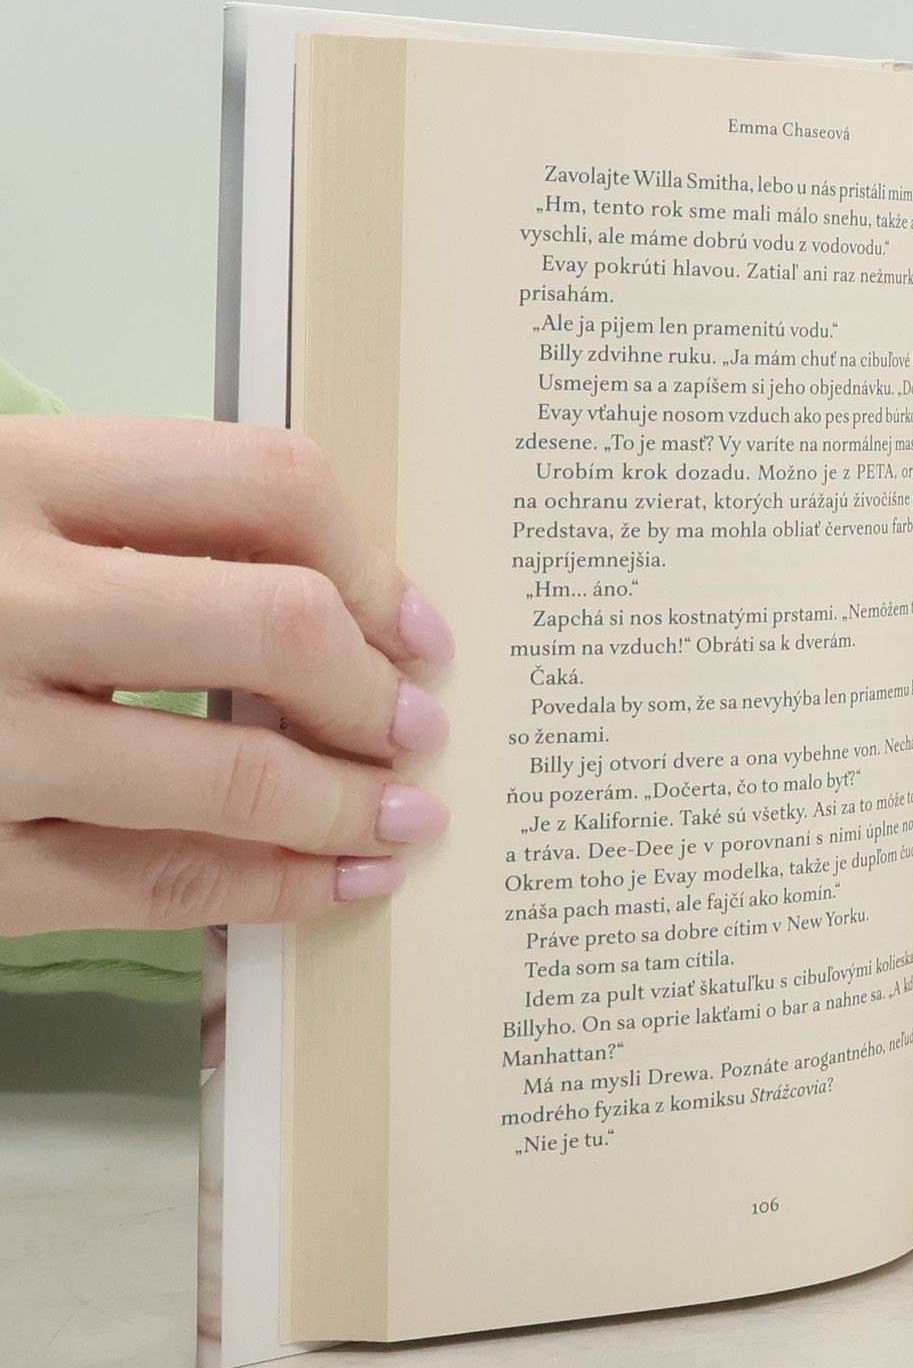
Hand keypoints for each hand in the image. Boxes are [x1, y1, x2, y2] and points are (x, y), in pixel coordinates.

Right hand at [0, 418, 453, 932]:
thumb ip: (130, 525)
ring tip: (401, 819)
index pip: (265, 484)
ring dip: (350, 806)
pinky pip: (162, 888)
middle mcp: (0, 599)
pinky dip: (276, 890)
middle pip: (275, 626)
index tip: (408, 623)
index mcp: (13, 477)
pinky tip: (333, 883)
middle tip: (416, 726)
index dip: (371, 561)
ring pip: (233, 777)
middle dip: (375, 691)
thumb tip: (341, 599)